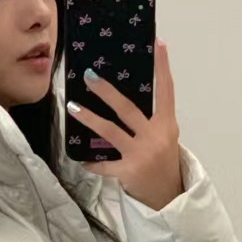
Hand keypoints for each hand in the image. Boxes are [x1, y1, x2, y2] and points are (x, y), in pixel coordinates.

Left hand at [66, 38, 183, 211]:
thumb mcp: (163, 137)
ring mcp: (141, 154)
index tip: (158, 44)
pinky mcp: (128, 171)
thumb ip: (149, 120)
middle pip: (128, 108)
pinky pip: (104, 164)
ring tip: (72, 107)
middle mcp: (156, 136)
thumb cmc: (163, 162)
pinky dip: (93, 162)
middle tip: (89, 75)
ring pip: (110, 131)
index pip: (166, 91)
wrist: (169, 197)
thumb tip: (122, 97)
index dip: (163, 67)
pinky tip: (83, 159)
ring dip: (89, 117)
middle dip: (106, 91)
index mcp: (167, 125)